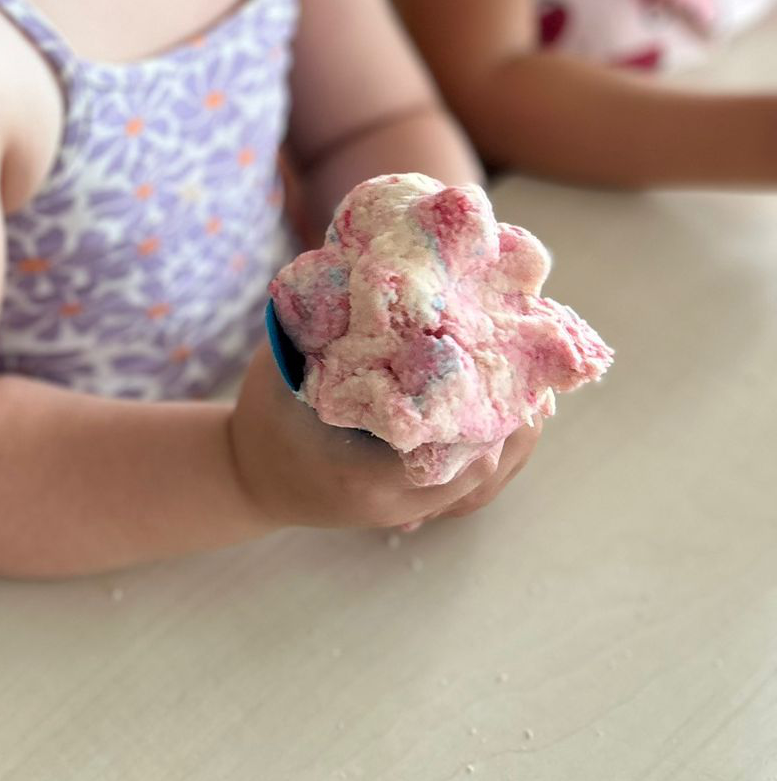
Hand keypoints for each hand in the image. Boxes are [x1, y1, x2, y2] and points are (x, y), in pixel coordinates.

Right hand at [227, 337, 541, 532]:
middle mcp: (395, 502)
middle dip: (515, 416)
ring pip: (485, 482)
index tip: (505, 359)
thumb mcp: (280, 369)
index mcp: (364, 473)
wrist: (249, 479)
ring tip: (531, 385)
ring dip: (513, 434)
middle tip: (532, 364)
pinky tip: (510, 415)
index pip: (452, 447)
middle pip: (483, 467)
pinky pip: (471, 486)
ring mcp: (407, 512)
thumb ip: (321, 330)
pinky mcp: (414, 509)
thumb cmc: (264, 419)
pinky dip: (495, 449)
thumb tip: (366, 267)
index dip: (491, 407)